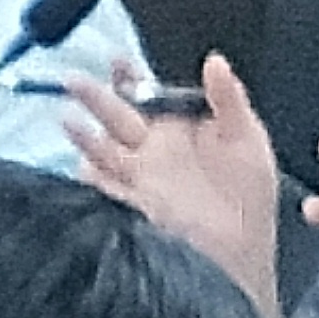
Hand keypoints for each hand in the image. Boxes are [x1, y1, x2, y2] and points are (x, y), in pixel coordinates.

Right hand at [72, 55, 286, 317]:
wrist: (244, 258)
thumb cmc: (249, 201)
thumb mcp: (248, 140)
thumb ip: (229, 98)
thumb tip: (214, 60)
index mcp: (177, 130)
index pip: (146, 95)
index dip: (129, 77)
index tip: (117, 60)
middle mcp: (152, 153)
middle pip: (115, 117)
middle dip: (95, 98)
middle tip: (76, 80)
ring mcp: (138, 181)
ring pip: (102, 150)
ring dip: (84, 135)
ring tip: (69, 119)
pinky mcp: (132, 209)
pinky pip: (102, 190)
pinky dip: (91, 179)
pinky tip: (84, 166)